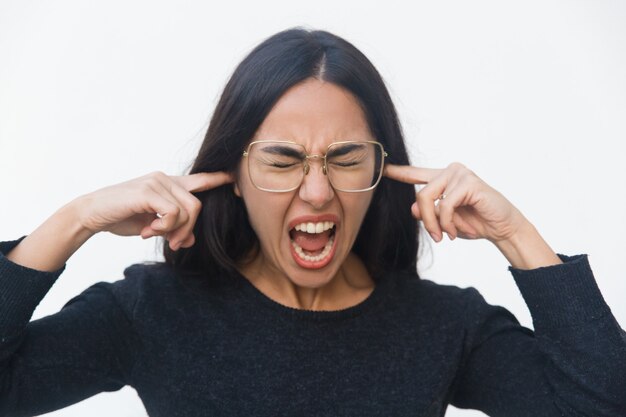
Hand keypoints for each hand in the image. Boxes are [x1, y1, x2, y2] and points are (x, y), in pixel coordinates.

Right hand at [74, 171, 233, 250]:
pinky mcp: (148, 191)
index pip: (198, 180)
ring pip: (187, 210)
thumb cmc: (121, 218)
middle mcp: (165, 179)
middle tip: (173, 243)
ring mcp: (157, 182)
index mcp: (167, 184)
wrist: (91, 215)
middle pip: (196, 206)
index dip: (217, 179)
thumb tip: (190, 241)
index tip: (234, 178)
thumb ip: (172, 229)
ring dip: (175, 230)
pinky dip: (164, 227)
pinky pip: (172, 212)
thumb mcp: (152, 226)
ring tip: (154, 234)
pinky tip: (148, 230)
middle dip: (188, 229)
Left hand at [384, 162, 527, 243]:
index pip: (416, 173)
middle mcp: (450, 171)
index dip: (398, 172)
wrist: (503, 228)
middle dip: (425, 220)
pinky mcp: (469, 182)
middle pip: (419, 195)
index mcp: (443, 178)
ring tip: (446, 235)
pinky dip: (447, 222)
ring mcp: (460, 174)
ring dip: (435, 223)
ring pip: (428, 199)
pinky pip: (445, 205)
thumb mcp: (445, 221)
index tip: (382, 167)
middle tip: (436, 237)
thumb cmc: (475, 222)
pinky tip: (455, 232)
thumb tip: (413, 209)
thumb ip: (428, 213)